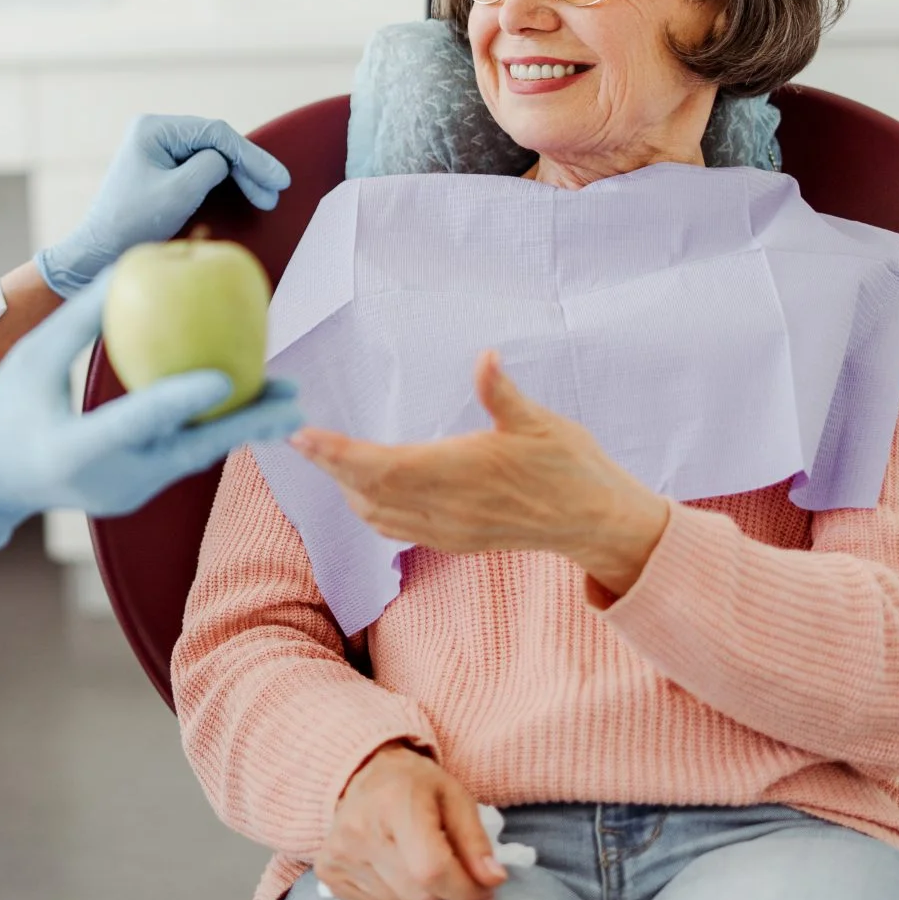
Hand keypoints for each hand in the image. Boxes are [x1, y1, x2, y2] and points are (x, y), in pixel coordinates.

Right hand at [0, 272, 302, 555]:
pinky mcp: (135, 495)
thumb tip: (132, 264)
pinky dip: (213, 431)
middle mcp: (108, 481)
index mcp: (73, 451)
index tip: (226, 378)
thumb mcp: (33, 358)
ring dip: (241, 429)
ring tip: (288, 403)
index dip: (182, 401)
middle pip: (188, 452)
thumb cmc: (4, 410)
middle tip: (293, 401)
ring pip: (194, 459)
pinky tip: (247, 405)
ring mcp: (125, 494)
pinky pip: (181, 460)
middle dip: (245, 427)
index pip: (136, 424)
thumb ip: (82, 317)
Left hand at [36, 115, 290, 295]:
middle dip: (248, 167)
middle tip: (277, 191)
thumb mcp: (179, 192)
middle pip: (216, 143)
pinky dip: (226, 182)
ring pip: (213, 156)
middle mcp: (156, 133)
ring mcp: (159, 152)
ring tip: (267, 198)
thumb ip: (210, 166)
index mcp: (154, 129)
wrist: (98, 254)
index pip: (214, 133)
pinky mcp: (163, 172)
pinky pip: (203, 169)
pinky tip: (247, 192)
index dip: (251, 155)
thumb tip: (227, 161)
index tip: (277, 180)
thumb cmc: (132, 223)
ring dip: (241, 176)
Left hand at [289, 350, 669, 595]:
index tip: (301, 437)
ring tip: (330, 460)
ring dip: (348, 489)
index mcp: (461, 472)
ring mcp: (450, 530)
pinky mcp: (457, 542)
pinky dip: (372, 509)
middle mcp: (447, 508)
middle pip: (367, 493)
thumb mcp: (541, 422)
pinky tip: (369, 490)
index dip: (336, 454)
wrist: (597, 523)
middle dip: (331, 468)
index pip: (380, 466)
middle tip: (302, 440)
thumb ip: (503, 393)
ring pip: (377, 516)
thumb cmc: (572, 467)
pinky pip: (398, 529)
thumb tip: (485, 357)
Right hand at [315, 744, 504, 899]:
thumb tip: (493, 881)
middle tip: (451, 875)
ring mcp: (338, 853)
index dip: (465, 890)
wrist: (364, 774)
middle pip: (417, 895)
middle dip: (445, 894)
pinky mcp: (327, 872)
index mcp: (395, 802)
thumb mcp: (456, 798)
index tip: (483, 891)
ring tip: (421, 870)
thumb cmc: (416, 786)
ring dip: (420, 898)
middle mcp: (359, 829)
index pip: (432, 868)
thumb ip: (476, 841)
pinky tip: (396, 873)